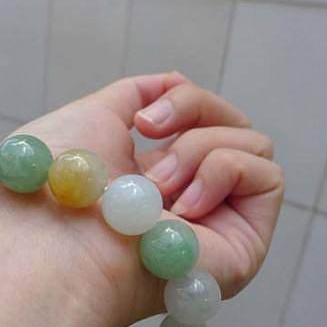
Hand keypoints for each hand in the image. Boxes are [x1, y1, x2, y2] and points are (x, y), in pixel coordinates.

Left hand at [0, 71, 283, 326]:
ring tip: (158, 188)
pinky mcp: (247, 244)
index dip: (185, 102)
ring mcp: (221, 222)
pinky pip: (267, 175)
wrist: (59, 240)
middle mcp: (194, 197)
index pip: (206, 118)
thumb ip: (137, 93)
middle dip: (194, 112)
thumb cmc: (64, 184)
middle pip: (235, 122)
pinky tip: (184, 209)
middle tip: (149, 135)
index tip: (142, 119)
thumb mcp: (95, 116)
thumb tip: (172, 82)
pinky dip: (223, 173)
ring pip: (253, 144)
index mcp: (160, 174)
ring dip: (199, 150)